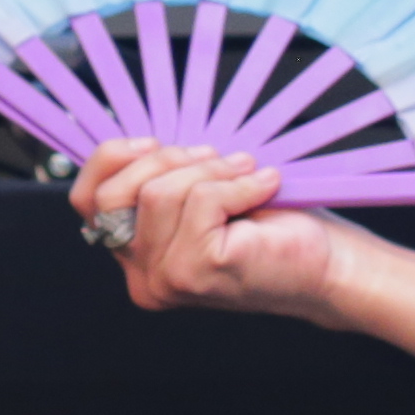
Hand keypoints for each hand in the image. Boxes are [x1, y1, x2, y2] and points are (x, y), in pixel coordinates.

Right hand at [73, 135, 354, 321]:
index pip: (86, 199)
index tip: (150, 140)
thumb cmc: (273, 226)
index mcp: (135, 257)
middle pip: (116, 192)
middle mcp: (142, 277)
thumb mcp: (202, 192)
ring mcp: (167, 280)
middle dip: (167, 159)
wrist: (328, 265)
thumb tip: (140, 135)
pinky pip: (201, 199)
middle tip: (216, 159)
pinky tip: (262, 186)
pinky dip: (237, 184)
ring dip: (210, 170)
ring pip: (160, 192)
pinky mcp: (197, 271)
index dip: (110, 158)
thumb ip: (163, 176)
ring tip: (246, 173)